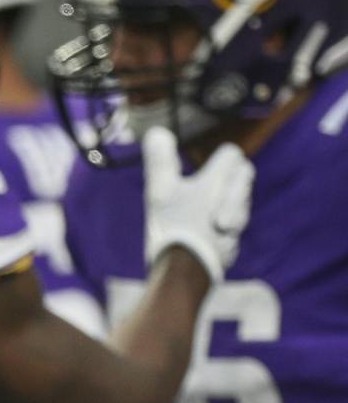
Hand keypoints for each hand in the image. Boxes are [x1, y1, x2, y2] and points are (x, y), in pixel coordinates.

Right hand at [143, 126, 253, 283]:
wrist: (186, 271)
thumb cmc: (172, 225)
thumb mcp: (159, 190)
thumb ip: (159, 160)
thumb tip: (157, 131)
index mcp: (219, 182)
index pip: (232, 155)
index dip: (220, 156)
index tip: (204, 165)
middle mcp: (236, 201)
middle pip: (244, 175)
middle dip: (230, 177)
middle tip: (209, 185)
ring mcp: (237, 226)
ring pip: (243, 203)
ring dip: (228, 202)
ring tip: (206, 211)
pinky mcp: (232, 247)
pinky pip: (236, 229)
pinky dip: (224, 226)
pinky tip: (207, 233)